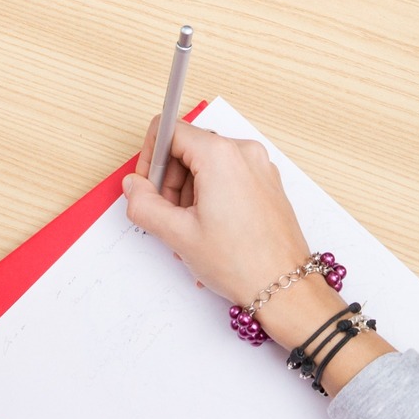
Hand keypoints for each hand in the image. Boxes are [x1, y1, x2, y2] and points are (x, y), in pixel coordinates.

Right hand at [122, 117, 314, 308]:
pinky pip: (228, 177)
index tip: (147, 185)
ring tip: (191, 231)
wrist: (285, 287)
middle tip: (167, 216)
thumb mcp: (178, 234)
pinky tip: (209, 229)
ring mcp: (260, 167)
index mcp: (221, 155)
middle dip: (170, 181)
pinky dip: (211, 196)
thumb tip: (133, 187)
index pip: (170, 131)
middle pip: (189, 148)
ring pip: (208, 165)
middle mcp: (244, 153)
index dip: (150, 157)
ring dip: (189, 193)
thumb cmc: (241, 262)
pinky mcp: (267, 183)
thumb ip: (145, 205)